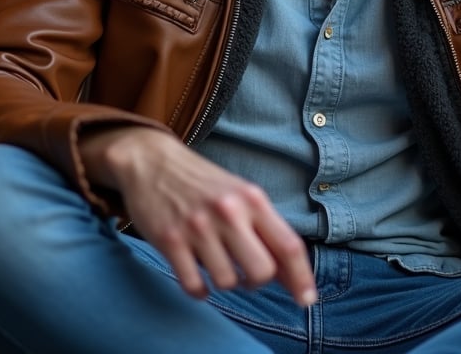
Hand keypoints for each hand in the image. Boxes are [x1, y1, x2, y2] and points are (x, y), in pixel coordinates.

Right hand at [79, 125, 316, 305]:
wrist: (153, 161)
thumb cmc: (203, 183)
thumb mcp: (240, 194)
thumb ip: (264, 228)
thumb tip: (291, 273)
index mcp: (252, 199)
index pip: (288, 245)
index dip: (301, 278)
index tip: (307, 300)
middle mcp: (229, 212)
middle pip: (262, 271)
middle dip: (257, 281)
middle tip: (245, 274)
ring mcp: (198, 227)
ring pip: (227, 282)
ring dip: (225, 282)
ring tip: (217, 263)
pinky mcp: (170, 240)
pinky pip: (194, 286)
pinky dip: (199, 290)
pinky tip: (198, 277)